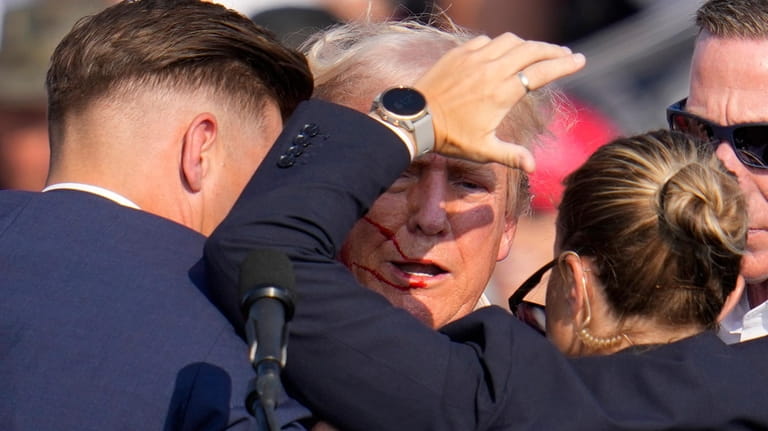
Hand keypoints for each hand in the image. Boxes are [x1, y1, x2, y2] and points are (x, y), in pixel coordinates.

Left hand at [414, 33, 585, 171]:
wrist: (415, 119)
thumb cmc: (449, 137)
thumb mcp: (482, 150)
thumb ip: (511, 156)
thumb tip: (534, 167)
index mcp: (502, 92)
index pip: (541, 72)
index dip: (564, 64)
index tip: (580, 60)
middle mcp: (491, 70)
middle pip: (531, 50)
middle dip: (552, 50)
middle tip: (565, 54)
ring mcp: (474, 58)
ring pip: (510, 41)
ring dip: (527, 44)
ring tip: (537, 52)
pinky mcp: (459, 54)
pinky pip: (487, 41)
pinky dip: (500, 44)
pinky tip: (503, 52)